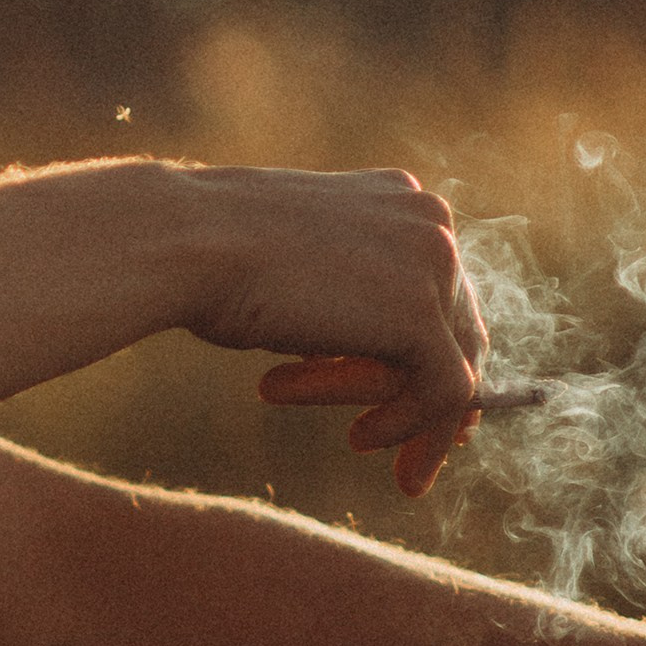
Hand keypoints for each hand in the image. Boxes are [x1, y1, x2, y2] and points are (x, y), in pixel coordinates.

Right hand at [175, 164, 484, 493]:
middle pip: (461, 329)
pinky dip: (408, 428)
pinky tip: (360, 439)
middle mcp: (429, 220)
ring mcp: (432, 263)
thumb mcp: (305, 266)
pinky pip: (444, 394)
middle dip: (433, 394)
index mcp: (399, 197)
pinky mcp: (421, 316)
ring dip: (401, 411)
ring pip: (450, 366)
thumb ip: (357, 294)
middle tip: (406, 449)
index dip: (434, 351)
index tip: (410, 402)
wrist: (184, 242)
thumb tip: (393, 363)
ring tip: (357, 441)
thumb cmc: (216, 254)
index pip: (445, 287)